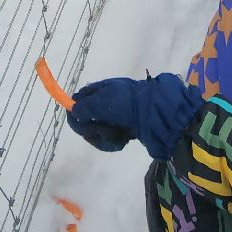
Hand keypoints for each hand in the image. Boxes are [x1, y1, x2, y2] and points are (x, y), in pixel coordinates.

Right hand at [66, 73, 200, 158]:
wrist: (159, 115)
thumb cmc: (127, 105)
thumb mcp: (102, 102)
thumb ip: (84, 107)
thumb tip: (72, 111)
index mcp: (102, 89)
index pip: (79, 99)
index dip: (76, 112)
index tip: (77, 121)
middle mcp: (108, 102)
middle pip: (87, 119)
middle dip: (91, 128)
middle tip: (101, 130)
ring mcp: (117, 117)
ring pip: (98, 132)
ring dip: (103, 137)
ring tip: (116, 136)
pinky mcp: (125, 130)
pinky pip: (110, 139)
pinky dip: (114, 142)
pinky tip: (122, 141)